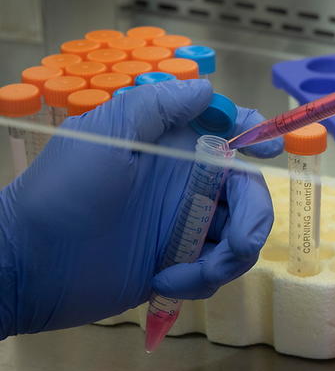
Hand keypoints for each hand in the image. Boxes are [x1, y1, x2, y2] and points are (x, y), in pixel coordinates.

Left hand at [0, 80, 283, 337]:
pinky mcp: (179, 265)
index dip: (257, 137)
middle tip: (238, 243)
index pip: (228, 132)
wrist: (29, 264)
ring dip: (228, 258)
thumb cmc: (63, 191)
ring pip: (240, 236)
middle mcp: (185, 184)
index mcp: (172, 148)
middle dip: (253, 218)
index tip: (269, 152)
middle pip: (248, 192)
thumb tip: (208, 88)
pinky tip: (165, 282)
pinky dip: (200, 279)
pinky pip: (215, 270)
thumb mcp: (106, 134)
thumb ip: (157, 106)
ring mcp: (183, 226)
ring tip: (191, 274)